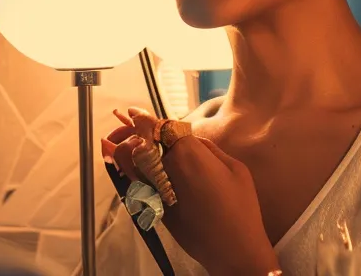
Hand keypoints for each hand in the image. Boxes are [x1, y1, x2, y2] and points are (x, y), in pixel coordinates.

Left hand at [103, 108, 278, 275]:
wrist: (232, 248)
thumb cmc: (241, 208)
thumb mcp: (235, 168)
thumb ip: (208, 149)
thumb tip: (191, 140)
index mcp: (188, 154)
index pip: (159, 127)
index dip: (144, 117)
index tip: (135, 112)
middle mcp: (167, 169)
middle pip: (140, 142)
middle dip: (132, 131)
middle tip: (129, 124)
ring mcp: (156, 190)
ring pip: (129, 162)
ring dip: (123, 149)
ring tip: (119, 141)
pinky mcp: (154, 207)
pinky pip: (133, 181)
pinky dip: (125, 169)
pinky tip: (123, 164)